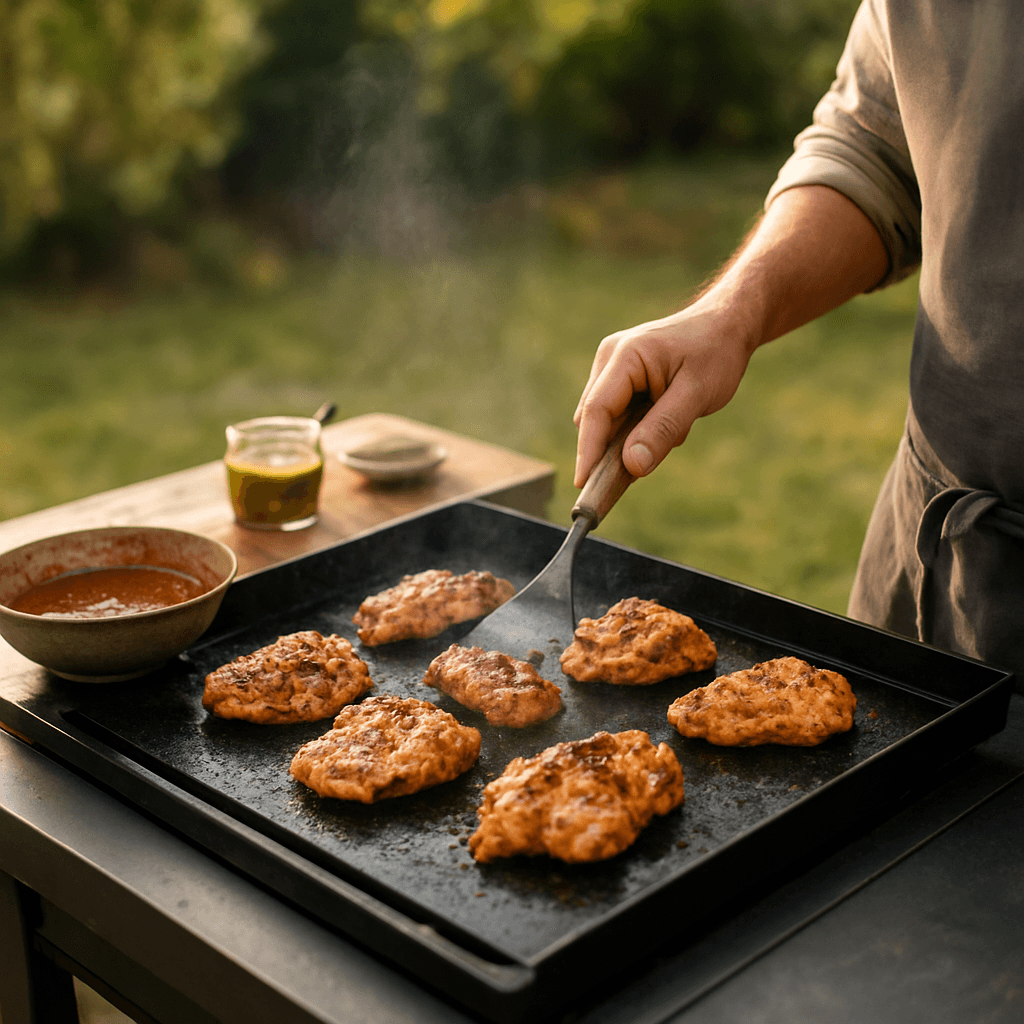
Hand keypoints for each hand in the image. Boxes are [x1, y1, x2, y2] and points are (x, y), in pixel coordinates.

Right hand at [572, 185, 890, 487]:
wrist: (727, 324)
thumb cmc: (716, 352)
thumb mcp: (696, 394)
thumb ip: (663, 429)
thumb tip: (632, 466)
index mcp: (625, 356)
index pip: (596, 411)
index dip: (589, 451)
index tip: (584, 486)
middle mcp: (610, 359)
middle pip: (595, 418)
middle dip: (611, 449)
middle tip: (637, 474)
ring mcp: (612, 367)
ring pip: (607, 420)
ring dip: (629, 437)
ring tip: (674, 429)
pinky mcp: (621, 379)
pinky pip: (618, 415)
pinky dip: (637, 429)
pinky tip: (669, 421)